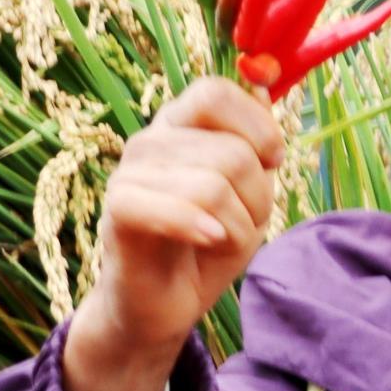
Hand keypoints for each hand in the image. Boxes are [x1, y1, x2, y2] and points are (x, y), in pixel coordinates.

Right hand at [64, 77, 283, 390]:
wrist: (162, 306)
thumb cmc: (207, 246)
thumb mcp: (249, 193)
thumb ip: (257, 143)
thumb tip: (266, 83)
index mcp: (180, 126)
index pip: (216, 93)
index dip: (258, 128)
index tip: (272, 164)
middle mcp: (151, 140)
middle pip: (232, 152)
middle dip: (257, 199)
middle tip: (242, 225)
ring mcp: (130, 173)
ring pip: (213, 184)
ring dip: (238, 225)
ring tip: (222, 242)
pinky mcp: (119, 210)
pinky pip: (172, 206)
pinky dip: (201, 228)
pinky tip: (211, 242)